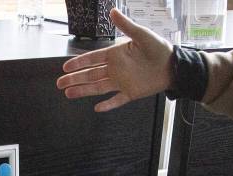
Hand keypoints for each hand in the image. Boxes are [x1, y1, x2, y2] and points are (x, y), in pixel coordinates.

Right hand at [56, 9, 174, 111]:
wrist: (173, 65)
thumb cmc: (158, 48)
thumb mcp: (142, 34)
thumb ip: (126, 26)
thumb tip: (112, 11)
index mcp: (115, 55)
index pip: (93, 59)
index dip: (79, 63)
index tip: (66, 67)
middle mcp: (115, 69)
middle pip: (90, 75)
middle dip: (74, 79)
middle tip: (60, 83)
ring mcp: (121, 82)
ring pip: (98, 88)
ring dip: (83, 91)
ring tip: (68, 93)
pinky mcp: (130, 93)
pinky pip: (116, 100)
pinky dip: (108, 105)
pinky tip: (97, 108)